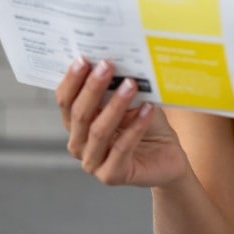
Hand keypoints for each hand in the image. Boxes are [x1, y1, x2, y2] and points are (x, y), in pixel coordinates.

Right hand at [56, 57, 189, 187]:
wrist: (168, 157)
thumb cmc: (146, 124)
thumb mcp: (131, 100)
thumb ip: (118, 84)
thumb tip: (114, 59)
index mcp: (76, 124)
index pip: (65, 100)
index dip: (72, 80)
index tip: (84, 58)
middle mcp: (79, 144)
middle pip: (79, 114)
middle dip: (92, 87)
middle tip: (107, 66)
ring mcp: (93, 163)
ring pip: (98, 131)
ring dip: (115, 105)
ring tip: (131, 85)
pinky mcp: (112, 175)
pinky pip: (121, 148)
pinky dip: (135, 127)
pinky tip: (147, 109)